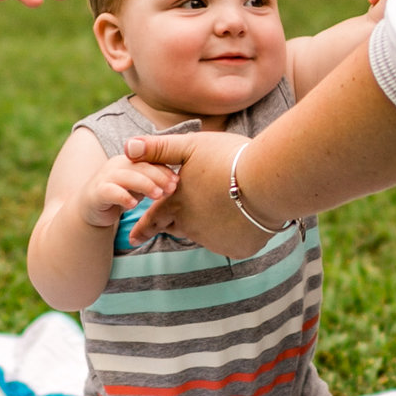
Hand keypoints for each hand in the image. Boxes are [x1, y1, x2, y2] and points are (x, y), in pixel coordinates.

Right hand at [81, 154, 179, 229]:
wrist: (90, 209)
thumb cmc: (120, 194)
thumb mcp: (139, 186)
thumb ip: (153, 180)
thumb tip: (176, 182)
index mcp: (129, 160)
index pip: (149, 160)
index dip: (164, 169)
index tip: (178, 181)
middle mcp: (116, 165)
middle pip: (140, 166)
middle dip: (158, 176)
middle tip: (172, 188)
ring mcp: (104, 178)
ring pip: (126, 176)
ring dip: (144, 184)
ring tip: (158, 195)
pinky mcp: (96, 193)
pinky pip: (109, 191)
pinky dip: (122, 196)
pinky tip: (134, 204)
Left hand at [124, 130, 265, 257]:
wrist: (268, 182)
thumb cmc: (229, 158)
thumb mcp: (191, 146)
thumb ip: (159, 149)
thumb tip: (127, 148)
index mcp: (177, 203)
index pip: (154, 219)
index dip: (143, 228)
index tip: (133, 239)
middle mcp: (192, 226)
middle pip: (179, 227)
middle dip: (177, 223)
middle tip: (180, 220)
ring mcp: (215, 240)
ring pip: (206, 234)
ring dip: (210, 223)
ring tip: (226, 205)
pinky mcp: (238, 248)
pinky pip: (233, 241)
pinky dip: (236, 231)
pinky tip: (247, 215)